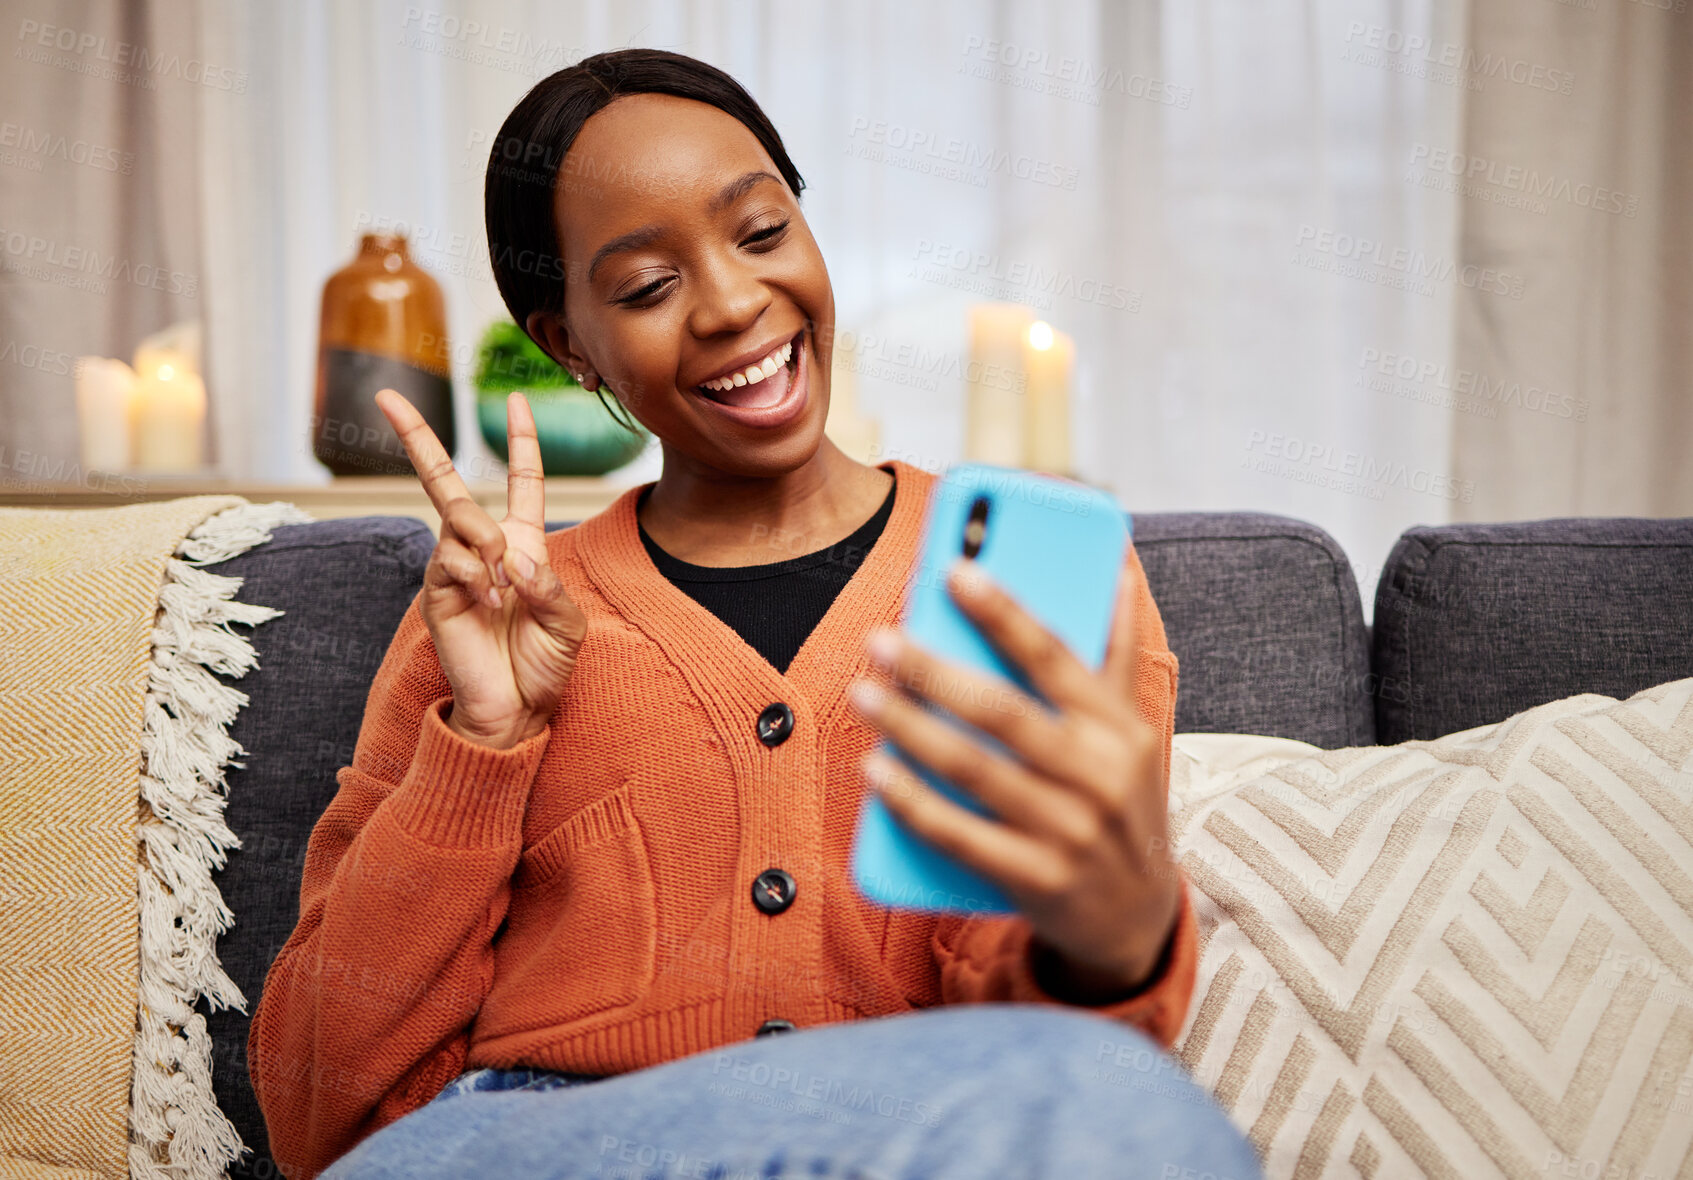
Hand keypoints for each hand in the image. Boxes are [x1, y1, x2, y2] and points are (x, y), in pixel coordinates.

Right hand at [375, 389, 586, 748]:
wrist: (516, 709)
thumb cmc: (544, 665)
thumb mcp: (568, 622)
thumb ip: (549, 583)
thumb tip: (509, 556)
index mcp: (523, 545)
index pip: (522, 481)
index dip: (521, 441)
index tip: (517, 398)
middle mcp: (483, 549)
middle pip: (447, 482)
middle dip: (418, 436)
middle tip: (387, 396)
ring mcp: (453, 568)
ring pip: (459, 517)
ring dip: (488, 544)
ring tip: (505, 588)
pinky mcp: (435, 592)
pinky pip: (449, 559)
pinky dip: (477, 576)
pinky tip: (491, 603)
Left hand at [846, 557, 1180, 995]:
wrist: (1136, 917)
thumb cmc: (1118, 802)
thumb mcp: (1130, 732)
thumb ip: (1115, 655)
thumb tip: (1115, 570)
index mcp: (1121, 728)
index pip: (1055, 656)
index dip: (1004, 612)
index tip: (955, 571)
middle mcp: (1100, 777)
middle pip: (1002, 712)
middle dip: (935, 671)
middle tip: (881, 640)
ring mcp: (1068, 833)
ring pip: (973, 770)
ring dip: (910, 728)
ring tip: (864, 694)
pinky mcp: (1036, 880)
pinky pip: (960, 835)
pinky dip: (912, 802)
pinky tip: (875, 772)